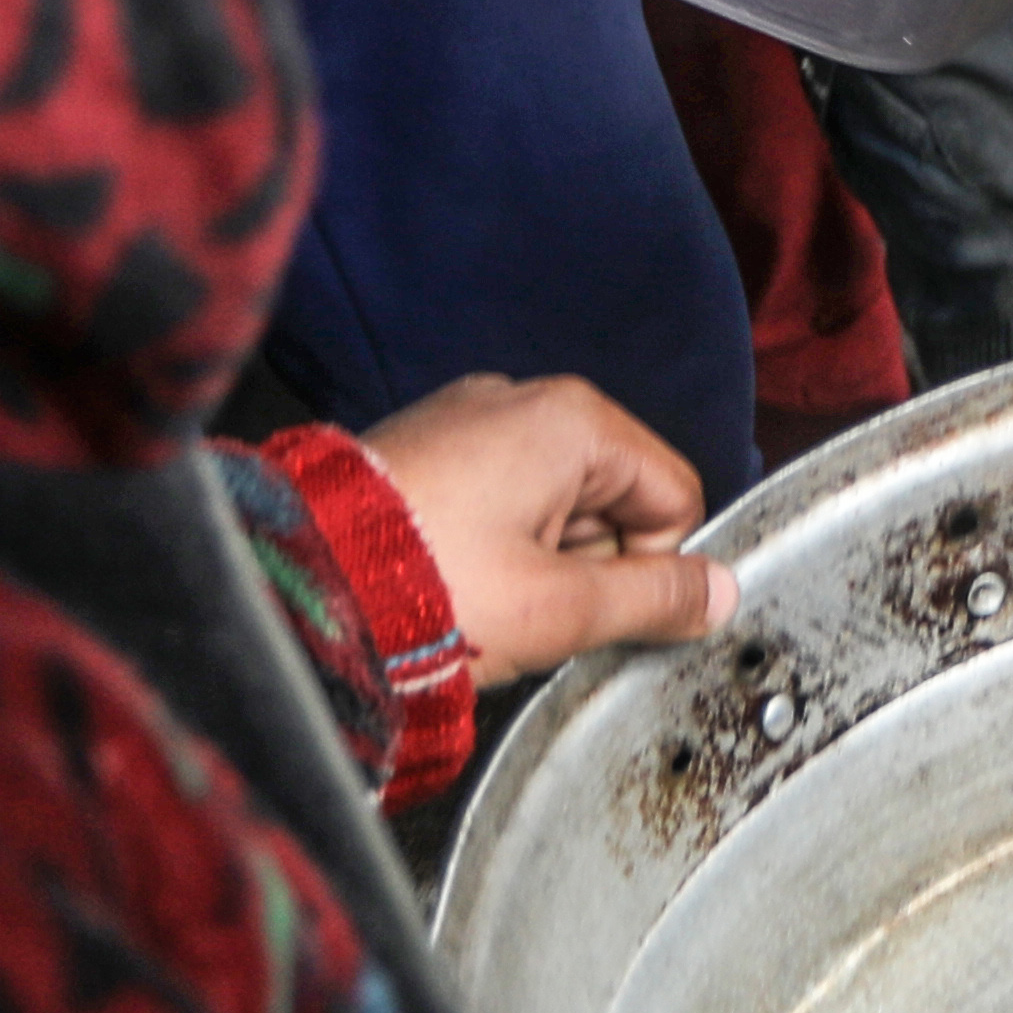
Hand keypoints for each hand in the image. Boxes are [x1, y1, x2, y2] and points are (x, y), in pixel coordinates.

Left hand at [351, 373, 732, 682]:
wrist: (293, 591)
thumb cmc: (425, 592)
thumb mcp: (561, 609)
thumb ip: (655, 599)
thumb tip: (718, 594)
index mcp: (573, 419)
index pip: (673, 495)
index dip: (652, 566)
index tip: (599, 610)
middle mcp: (521, 400)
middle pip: (611, 497)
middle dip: (586, 565)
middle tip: (530, 612)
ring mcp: (463, 418)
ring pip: (550, 504)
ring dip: (535, 561)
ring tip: (478, 601)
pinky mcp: (418, 447)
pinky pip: (492, 498)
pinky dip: (487, 546)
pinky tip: (449, 584)